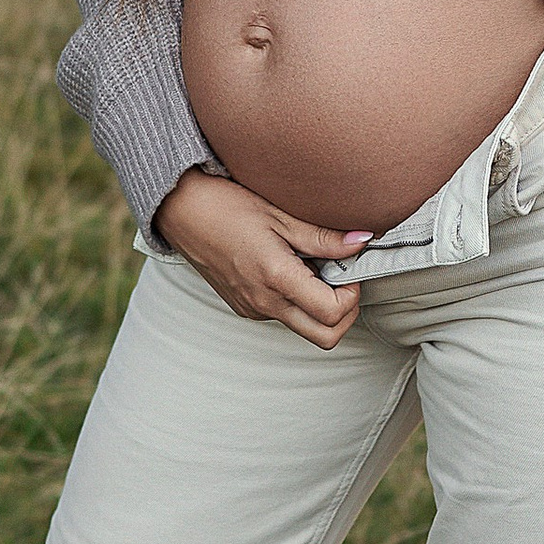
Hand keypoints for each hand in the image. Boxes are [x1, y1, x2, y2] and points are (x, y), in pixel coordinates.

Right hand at [154, 173, 370, 346]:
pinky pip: (283, 316)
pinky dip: (298, 301)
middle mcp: (264, 303)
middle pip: (326, 338)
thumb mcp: (280, 215)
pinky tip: (290, 268)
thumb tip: (363, 242)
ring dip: (321, 307)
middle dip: (345, 313)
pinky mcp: (244, 307)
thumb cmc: (227, 205)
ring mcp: (252, 309)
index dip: (353, 293)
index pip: (333, 313)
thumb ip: (323, 236)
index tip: (350, 266)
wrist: (180, 210)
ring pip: (305, 328)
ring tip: (313, 266)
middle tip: (343, 278)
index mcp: (275, 278)